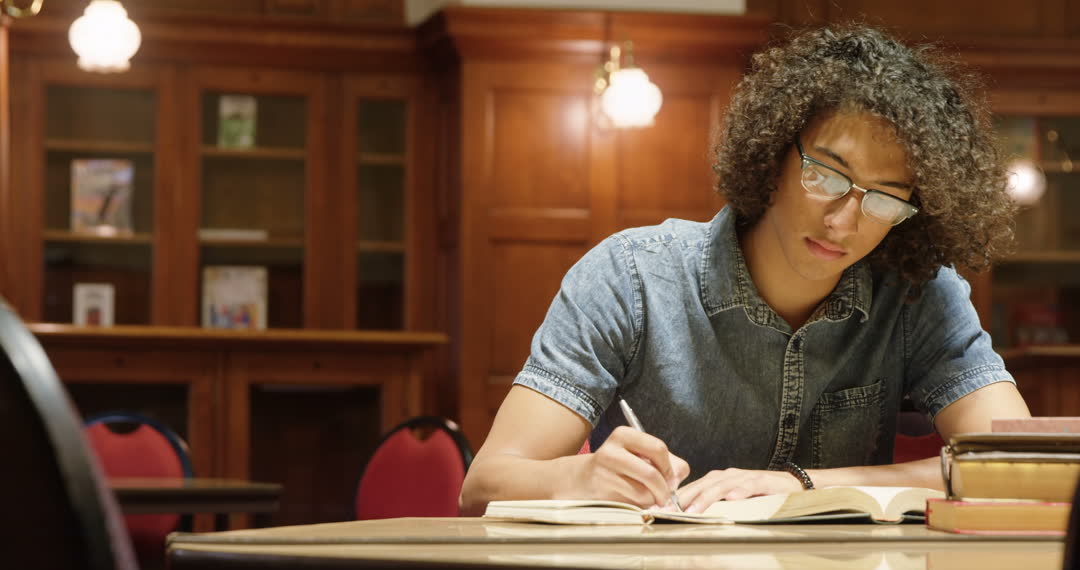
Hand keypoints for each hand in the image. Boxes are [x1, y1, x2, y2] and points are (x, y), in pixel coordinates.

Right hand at [571, 426, 689, 507]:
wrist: (583, 478)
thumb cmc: (621, 467)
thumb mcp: (642, 456)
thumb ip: (668, 463)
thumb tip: (676, 479)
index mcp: (624, 435)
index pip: (658, 448)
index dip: (669, 468)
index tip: (670, 478)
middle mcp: (611, 450)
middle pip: (652, 473)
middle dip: (664, 489)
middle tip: (665, 496)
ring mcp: (604, 472)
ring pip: (643, 492)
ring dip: (651, 500)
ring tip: (647, 497)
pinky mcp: (601, 492)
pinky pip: (631, 504)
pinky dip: (639, 507)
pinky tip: (634, 501)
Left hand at [675, 468, 802, 512]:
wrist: (790, 484)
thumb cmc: (758, 492)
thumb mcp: (732, 497)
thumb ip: (713, 502)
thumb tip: (689, 513)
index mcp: (719, 479)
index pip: (695, 486)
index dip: (679, 498)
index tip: (664, 509)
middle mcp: (730, 475)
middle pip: (704, 485)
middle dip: (687, 498)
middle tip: (673, 511)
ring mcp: (746, 477)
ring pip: (723, 485)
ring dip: (708, 497)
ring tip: (696, 509)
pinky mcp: (764, 481)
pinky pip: (751, 485)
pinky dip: (741, 491)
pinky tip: (733, 498)